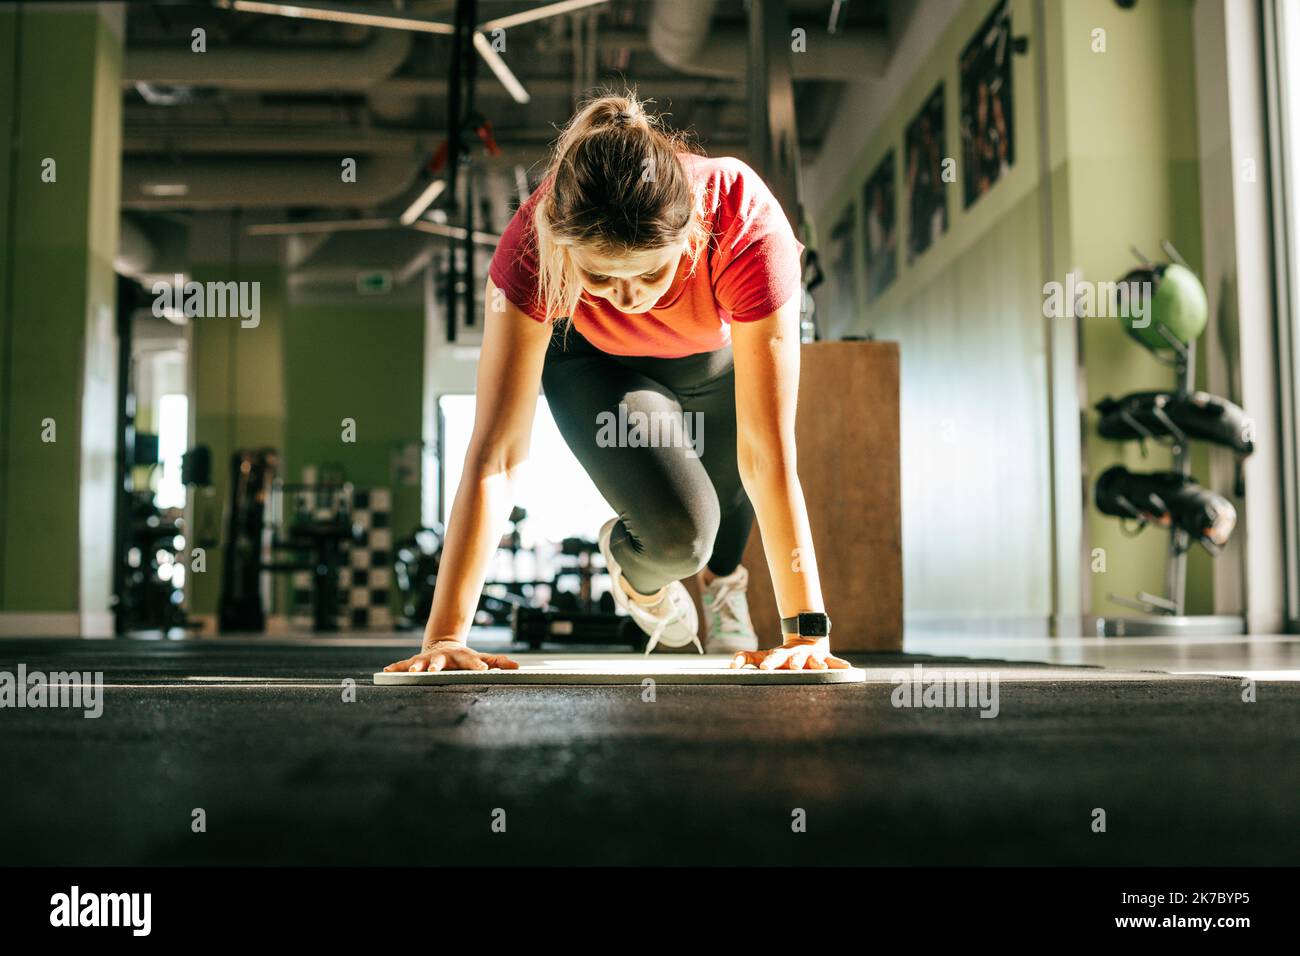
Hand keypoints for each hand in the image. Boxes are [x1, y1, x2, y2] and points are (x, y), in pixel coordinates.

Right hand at [383, 640, 519, 672]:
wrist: (443, 644)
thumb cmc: (464, 657)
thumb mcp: (481, 658)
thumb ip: (498, 662)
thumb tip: (517, 666)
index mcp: (461, 657)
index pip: (471, 661)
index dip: (478, 665)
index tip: (484, 670)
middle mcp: (443, 657)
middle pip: (441, 661)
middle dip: (437, 667)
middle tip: (435, 672)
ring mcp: (428, 659)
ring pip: (420, 663)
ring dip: (415, 667)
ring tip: (410, 672)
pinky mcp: (415, 662)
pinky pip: (403, 664)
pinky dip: (396, 667)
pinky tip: (386, 671)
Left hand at [729, 636, 850, 670]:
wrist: (805, 642)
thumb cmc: (780, 656)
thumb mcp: (763, 656)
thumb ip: (746, 658)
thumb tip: (731, 665)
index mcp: (781, 655)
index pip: (774, 658)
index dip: (770, 662)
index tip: (764, 668)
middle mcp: (797, 655)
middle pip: (795, 658)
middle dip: (794, 662)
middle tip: (793, 667)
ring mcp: (812, 656)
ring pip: (815, 659)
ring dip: (817, 663)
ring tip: (821, 667)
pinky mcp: (825, 658)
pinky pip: (834, 662)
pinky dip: (840, 664)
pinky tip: (848, 668)